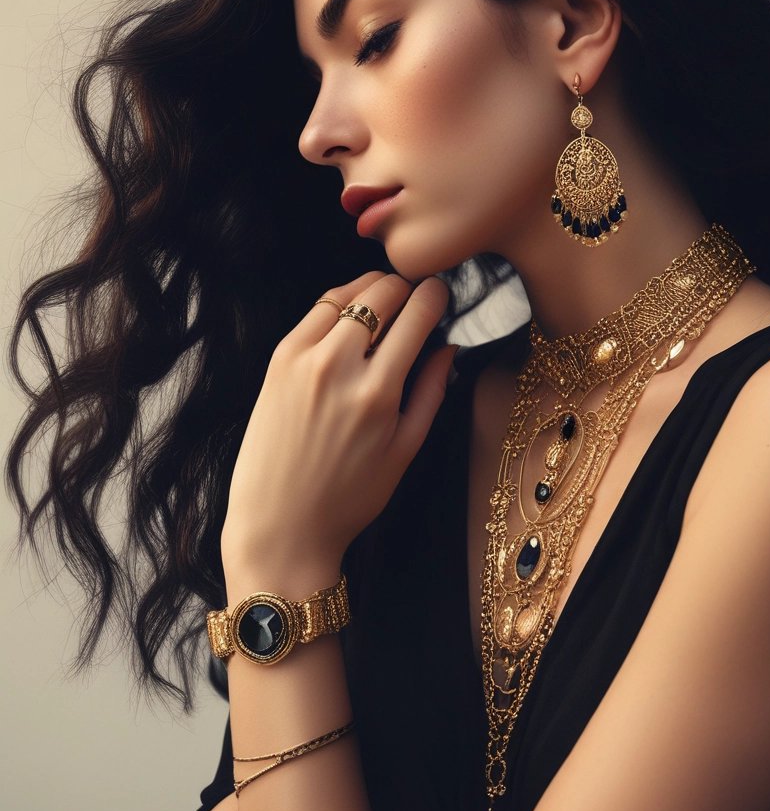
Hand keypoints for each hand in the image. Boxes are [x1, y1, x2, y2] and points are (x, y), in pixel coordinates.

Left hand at [221, 271, 456, 582]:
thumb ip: (432, 390)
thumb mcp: (406, 449)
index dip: (436, 295)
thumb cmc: (349, 496)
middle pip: (383, 292)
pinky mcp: (279, 360)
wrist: (281, 523)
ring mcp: (304, 359)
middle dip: (406, 287)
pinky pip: (316, 310)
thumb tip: (449, 345)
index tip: (441, 294)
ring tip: (386, 301)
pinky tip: (352, 315)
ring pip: (348, 293)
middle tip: (415, 298)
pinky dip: (340, 303)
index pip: (417, 314)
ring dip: (373, 289)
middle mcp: (339, 367)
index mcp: (379, 392)